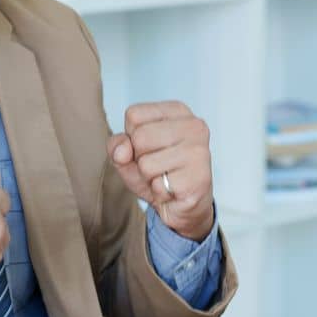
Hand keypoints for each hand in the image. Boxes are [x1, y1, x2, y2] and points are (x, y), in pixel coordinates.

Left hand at [108, 101, 214, 241]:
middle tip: (157, 166)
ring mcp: (199, 151)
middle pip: (140, 137)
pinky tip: (173, 189)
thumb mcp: (128, 154)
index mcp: (177, 111)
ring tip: (165, 177)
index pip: (133, 115)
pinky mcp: (199, 178)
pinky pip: (158, 186)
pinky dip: (159, 193)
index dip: (132, 137)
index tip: (149, 147)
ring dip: (149, 178)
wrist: (182, 205)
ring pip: (146, 164)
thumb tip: (123, 151)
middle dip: (140, 158)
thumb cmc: (157, 172)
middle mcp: (194, 126)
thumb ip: (116, 145)